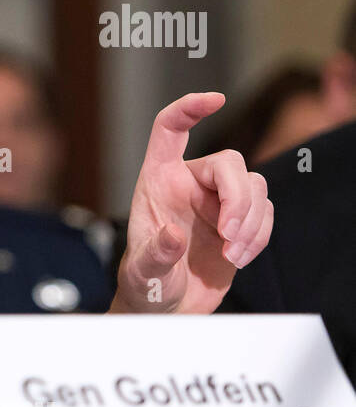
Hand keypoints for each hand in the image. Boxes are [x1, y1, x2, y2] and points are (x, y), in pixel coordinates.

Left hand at [111, 92, 271, 313]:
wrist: (166, 307)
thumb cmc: (145, 283)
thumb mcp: (143, 273)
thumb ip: (156, 255)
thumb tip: (172, 235)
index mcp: (157, 181)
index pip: (170, 130)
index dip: (189, 108)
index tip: (216, 99)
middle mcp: (189, 183)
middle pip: (229, 163)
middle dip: (236, 198)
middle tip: (227, 235)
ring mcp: (217, 201)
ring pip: (253, 186)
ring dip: (250, 221)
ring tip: (231, 254)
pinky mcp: (239, 220)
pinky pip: (265, 212)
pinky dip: (259, 235)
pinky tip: (240, 256)